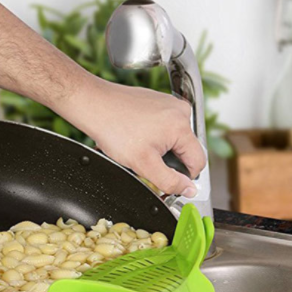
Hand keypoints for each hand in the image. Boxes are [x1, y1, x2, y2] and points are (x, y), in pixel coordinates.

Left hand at [60, 76, 205, 196]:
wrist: (94, 105)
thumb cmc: (114, 129)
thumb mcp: (143, 164)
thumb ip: (169, 180)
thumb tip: (189, 189)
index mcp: (182, 125)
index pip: (198, 161)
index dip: (184, 178)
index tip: (168, 184)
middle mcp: (179, 111)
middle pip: (184, 150)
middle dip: (166, 162)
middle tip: (143, 164)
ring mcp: (167, 104)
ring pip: (171, 140)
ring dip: (157, 150)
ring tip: (135, 149)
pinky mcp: (156, 102)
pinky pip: (161, 127)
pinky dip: (149, 137)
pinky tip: (133, 138)